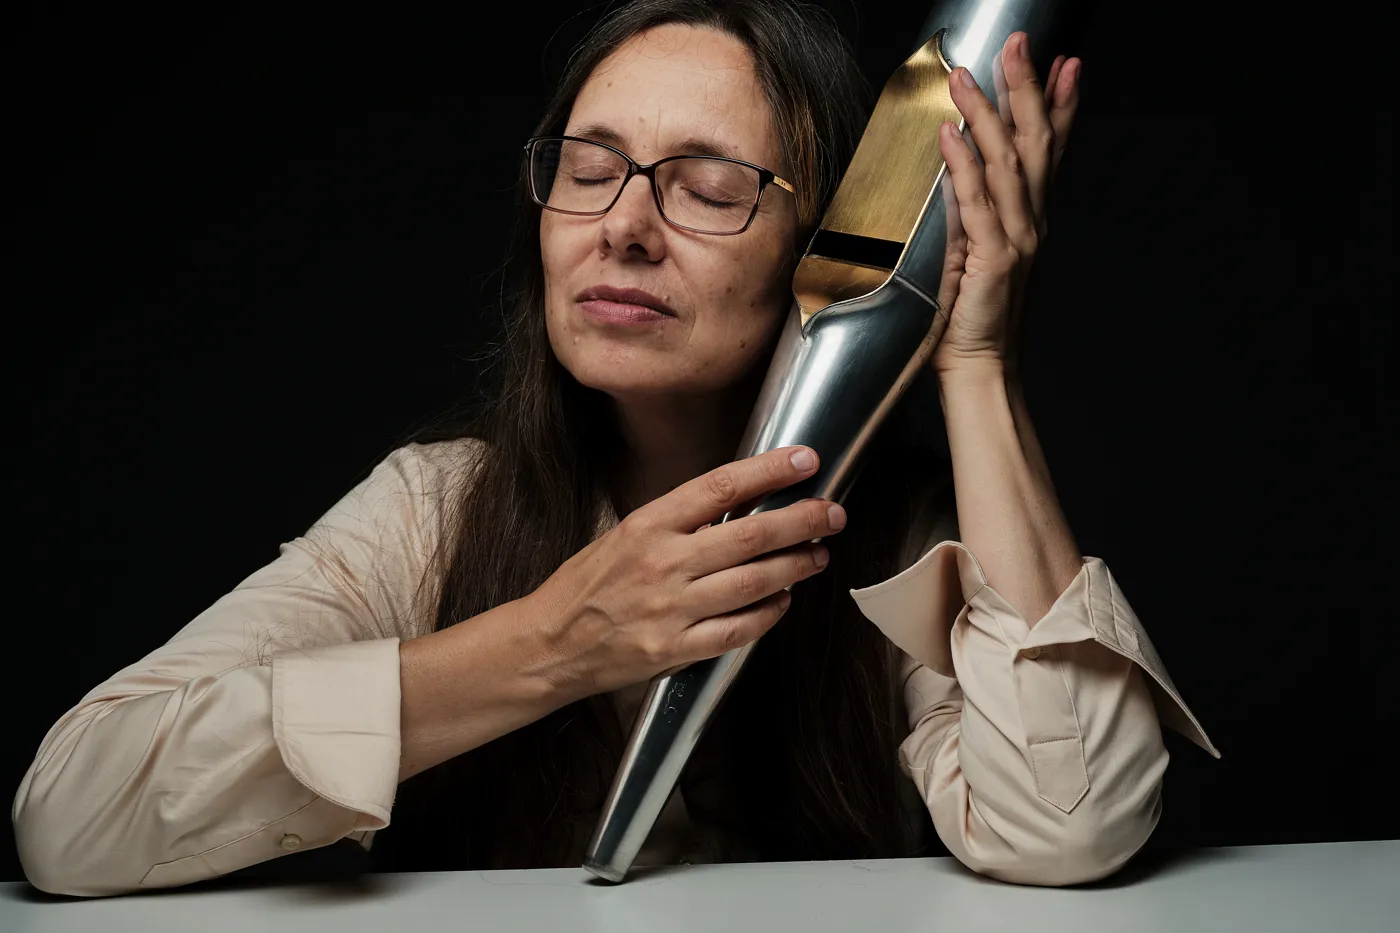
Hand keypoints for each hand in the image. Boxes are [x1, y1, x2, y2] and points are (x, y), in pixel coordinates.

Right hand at [526, 446, 844, 697]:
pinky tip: (784, 599)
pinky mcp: (676, 649)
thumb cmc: (588, 586)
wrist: (548, 644)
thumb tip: (741, 502)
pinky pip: (739, 630)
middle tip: (833, 513)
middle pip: (750, 536)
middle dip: (802, 520)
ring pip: (755, 583)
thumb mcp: (625, 535)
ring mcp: (671, 610)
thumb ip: (679, 522)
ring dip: (796, 566)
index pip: (721, 486)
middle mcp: (662, 564)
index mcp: (648, 525)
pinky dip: (770, 613)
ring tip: (818, 555)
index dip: (770, 470)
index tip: (805, 460)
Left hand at [929, 32, 1081, 376]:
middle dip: (1027, 89)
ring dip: (986, 115)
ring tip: (966, 76)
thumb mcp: (973, 247)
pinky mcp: (993, 260)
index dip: (1061, 104)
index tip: (1065, 62)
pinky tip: (950, 135)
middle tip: (1019, 43)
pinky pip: (977, 204)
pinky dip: (963, 166)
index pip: (1050, 150)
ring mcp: (1017, 240)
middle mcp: (1031, 223)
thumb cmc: (968, 313)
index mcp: (1030, 218)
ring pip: (1006, 164)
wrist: (976, 366)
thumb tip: (956, 160)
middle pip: (1035, 143)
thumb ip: (971, 206)